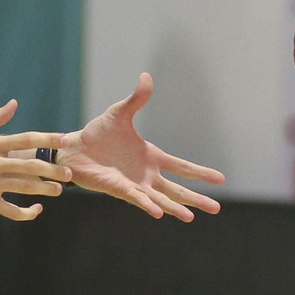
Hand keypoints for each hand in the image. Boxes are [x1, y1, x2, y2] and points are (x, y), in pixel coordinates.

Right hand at [0, 99, 69, 220]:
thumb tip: (14, 103)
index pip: (25, 139)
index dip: (47, 139)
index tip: (65, 140)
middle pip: (29, 165)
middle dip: (53, 170)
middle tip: (68, 173)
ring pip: (23, 187)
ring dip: (44, 189)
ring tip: (58, 190)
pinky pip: (9, 210)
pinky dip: (25, 212)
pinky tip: (36, 210)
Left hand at [62, 73, 224, 219]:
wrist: (74, 148)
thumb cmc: (97, 133)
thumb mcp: (119, 113)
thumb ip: (136, 99)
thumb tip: (147, 76)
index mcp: (152, 157)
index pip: (182, 167)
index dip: (201, 173)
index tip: (221, 179)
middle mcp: (147, 174)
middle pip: (177, 189)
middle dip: (196, 199)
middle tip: (217, 209)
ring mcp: (135, 184)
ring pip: (161, 199)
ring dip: (175, 208)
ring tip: (191, 218)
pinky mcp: (119, 189)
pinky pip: (137, 199)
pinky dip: (148, 205)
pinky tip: (159, 213)